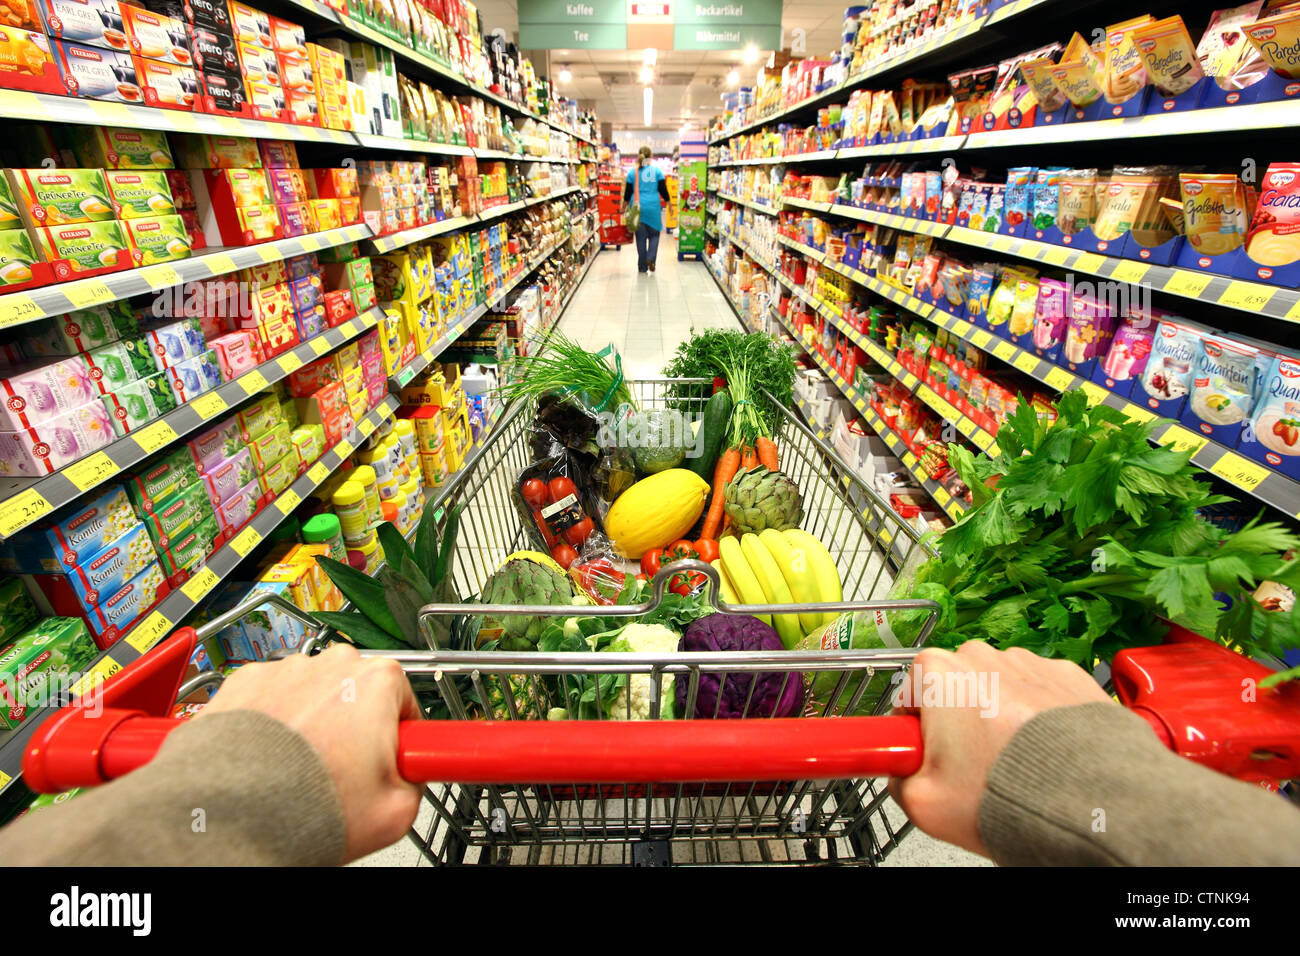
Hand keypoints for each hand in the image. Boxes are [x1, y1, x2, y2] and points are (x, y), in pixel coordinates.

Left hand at [199, 643, 420, 862]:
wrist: (232, 815)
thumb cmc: (306, 806)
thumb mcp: (396, 810)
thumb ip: (415, 782)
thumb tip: (408, 778)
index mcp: (379, 681)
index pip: (406, 703)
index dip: (400, 737)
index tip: (391, 759)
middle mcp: (332, 664)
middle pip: (358, 693)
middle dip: (354, 728)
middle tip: (344, 773)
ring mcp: (285, 670)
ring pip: (311, 695)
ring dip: (310, 724)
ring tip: (299, 771)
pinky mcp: (244, 683)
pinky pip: (269, 699)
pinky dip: (270, 724)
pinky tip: (269, 759)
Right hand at [887, 641, 1110, 856]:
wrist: (1089, 802)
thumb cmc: (1010, 794)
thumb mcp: (923, 802)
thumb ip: (897, 780)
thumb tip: (902, 774)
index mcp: (937, 672)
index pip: (908, 698)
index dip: (916, 733)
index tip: (928, 758)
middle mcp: (982, 656)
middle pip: (954, 689)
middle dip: (958, 724)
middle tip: (971, 769)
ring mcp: (1028, 663)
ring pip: (999, 691)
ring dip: (1001, 720)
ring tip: (1013, 765)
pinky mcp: (1068, 676)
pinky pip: (1041, 695)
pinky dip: (1040, 720)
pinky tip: (1045, 754)